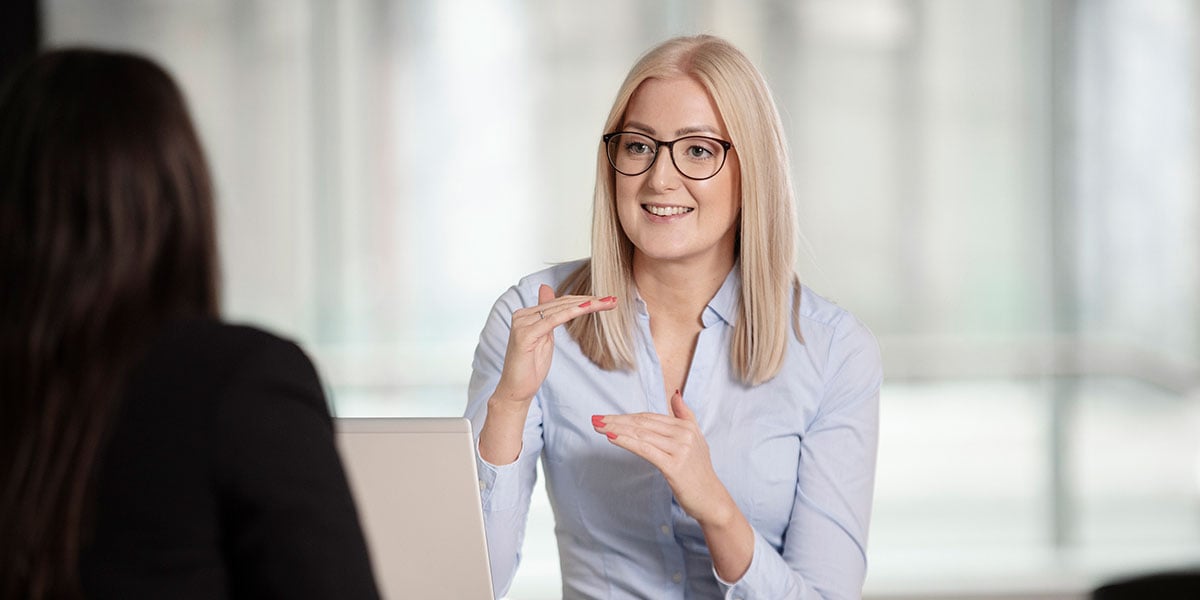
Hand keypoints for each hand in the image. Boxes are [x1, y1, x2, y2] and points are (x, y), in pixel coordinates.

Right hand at [492, 284, 615, 406]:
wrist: (516, 390)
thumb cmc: (530, 367)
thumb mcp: (544, 337)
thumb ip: (548, 315)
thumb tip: (546, 289)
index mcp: (527, 315)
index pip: (560, 302)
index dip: (582, 299)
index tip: (605, 300)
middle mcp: (522, 315)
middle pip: (562, 303)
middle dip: (589, 300)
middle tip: (612, 299)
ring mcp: (523, 323)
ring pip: (560, 309)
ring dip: (586, 304)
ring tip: (606, 302)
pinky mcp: (525, 334)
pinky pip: (553, 320)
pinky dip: (571, 312)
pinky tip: (587, 307)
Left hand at [592, 389, 733, 525]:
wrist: (711, 499)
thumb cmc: (699, 472)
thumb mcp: (696, 439)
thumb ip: (685, 415)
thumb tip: (676, 393)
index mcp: (686, 426)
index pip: (649, 417)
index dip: (626, 416)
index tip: (607, 417)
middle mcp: (683, 434)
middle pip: (642, 423)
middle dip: (617, 421)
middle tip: (596, 420)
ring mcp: (679, 449)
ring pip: (641, 434)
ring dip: (616, 430)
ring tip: (599, 427)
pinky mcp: (673, 465)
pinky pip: (645, 449)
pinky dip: (626, 441)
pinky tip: (611, 438)